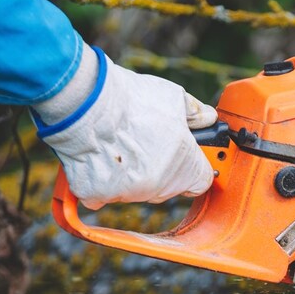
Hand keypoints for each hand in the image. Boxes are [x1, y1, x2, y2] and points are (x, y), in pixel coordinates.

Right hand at [32, 44, 216, 209]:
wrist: (86, 103)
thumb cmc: (132, 100)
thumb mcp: (175, 98)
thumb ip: (196, 114)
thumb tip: (209, 119)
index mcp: (185, 167)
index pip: (201, 182)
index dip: (194, 170)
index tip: (185, 160)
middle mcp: (160, 187)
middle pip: (167, 188)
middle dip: (161, 170)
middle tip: (145, 143)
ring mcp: (128, 193)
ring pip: (135, 191)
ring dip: (130, 176)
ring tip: (119, 144)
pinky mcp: (98, 195)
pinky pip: (102, 194)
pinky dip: (99, 181)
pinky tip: (97, 156)